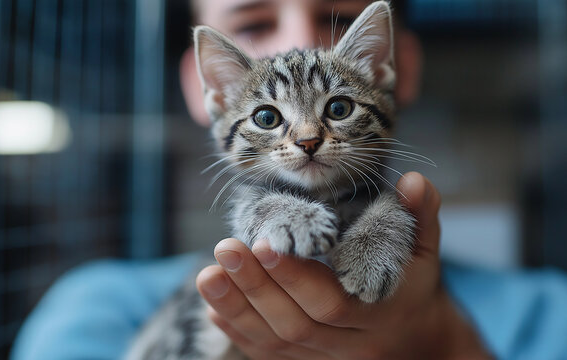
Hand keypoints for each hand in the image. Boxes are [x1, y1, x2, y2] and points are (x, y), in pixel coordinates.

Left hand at [196, 172, 491, 358]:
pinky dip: (239, 331)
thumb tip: (415, 180)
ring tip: (207, 274)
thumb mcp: (423, 252)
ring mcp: (325, 359)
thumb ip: (420, 216)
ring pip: (275, 343)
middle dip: (257, 287)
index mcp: (379, 315)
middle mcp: (350, 345)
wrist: (414, 340)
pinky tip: (213, 306)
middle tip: (224, 248)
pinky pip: (268, 356)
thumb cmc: (414, 286)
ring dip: (238, 309)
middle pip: (296, 324)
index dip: (296, 276)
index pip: (332, 302)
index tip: (263, 242)